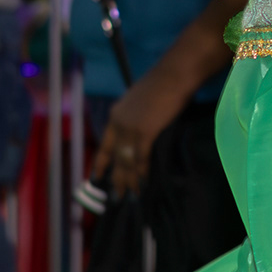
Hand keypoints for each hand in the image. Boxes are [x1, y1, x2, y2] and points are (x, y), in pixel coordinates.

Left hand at [90, 66, 194, 197]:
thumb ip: (136, 117)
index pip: (104, 144)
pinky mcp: (145, 132)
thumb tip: (140, 133)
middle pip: (116, 157)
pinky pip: (141, 157)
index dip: (101, 163)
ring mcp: (130, 128)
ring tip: (131, 195)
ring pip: (126, 161)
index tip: (97, 177)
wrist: (174, 75)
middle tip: (117, 196)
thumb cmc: (163, 84)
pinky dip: (142, 171)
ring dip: (129, 180)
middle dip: (117, 178)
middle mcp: (118, 123)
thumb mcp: (140, 101)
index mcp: (116, 115)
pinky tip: (143, 182)